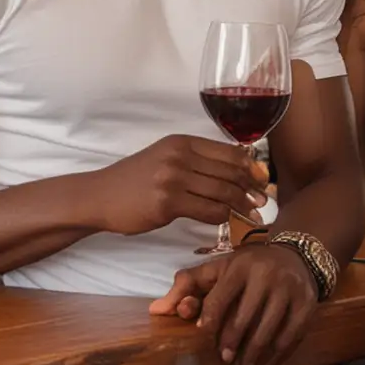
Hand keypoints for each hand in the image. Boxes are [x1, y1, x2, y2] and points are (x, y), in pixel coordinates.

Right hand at [93, 135, 268, 236]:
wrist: (101, 196)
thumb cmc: (135, 180)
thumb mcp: (165, 158)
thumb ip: (195, 160)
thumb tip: (234, 170)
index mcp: (182, 141)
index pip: (229, 152)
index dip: (251, 168)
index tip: (262, 182)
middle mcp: (179, 155)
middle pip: (230, 172)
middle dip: (251, 189)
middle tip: (263, 203)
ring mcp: (173, 178)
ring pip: (222, 192)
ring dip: (241, 206)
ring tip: (252, 216)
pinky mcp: (167, 202)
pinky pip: (207, 210)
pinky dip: (223, 217)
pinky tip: (228, 222)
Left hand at [148, 245, 318, 364]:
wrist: (297, 255)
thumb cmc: (248, 267)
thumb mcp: (218, 269)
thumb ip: (186, 286)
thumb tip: (155, 311)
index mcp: (240, 266)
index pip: (220, 298)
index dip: (210, 320)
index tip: (203, 335)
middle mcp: (266, 275)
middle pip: (245, 318)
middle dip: (231, 343)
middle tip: (223, 360)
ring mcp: (290, 290)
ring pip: (269, 331)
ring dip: (254, 356)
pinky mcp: (307, 305)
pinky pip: (291, 337)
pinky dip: (277, 357)